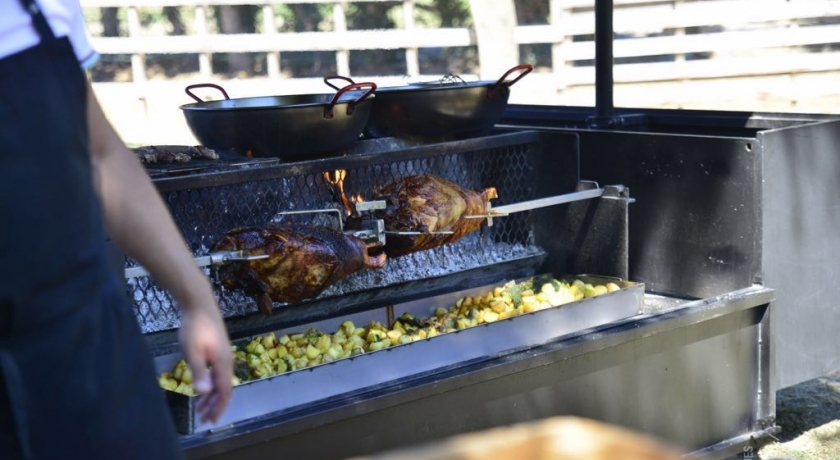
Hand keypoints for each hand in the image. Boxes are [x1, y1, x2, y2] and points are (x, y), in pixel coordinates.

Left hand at [178, 297, 232, 423]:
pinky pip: (216, 373)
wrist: (199, 303)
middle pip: (224, 388)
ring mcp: (222, 354)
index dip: (219, 407)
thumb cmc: (195, 327)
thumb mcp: (193, 351)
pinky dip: (210, 384)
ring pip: (220, 381)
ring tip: (200, 408)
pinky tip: (202, 387)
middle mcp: (227, 360)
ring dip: (211, 396)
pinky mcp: (217, 349)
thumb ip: (199, 372)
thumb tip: (204, 392)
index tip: (212, 421)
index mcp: (223, 363)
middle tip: (204, 419)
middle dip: (215, 405)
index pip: (225, 391)